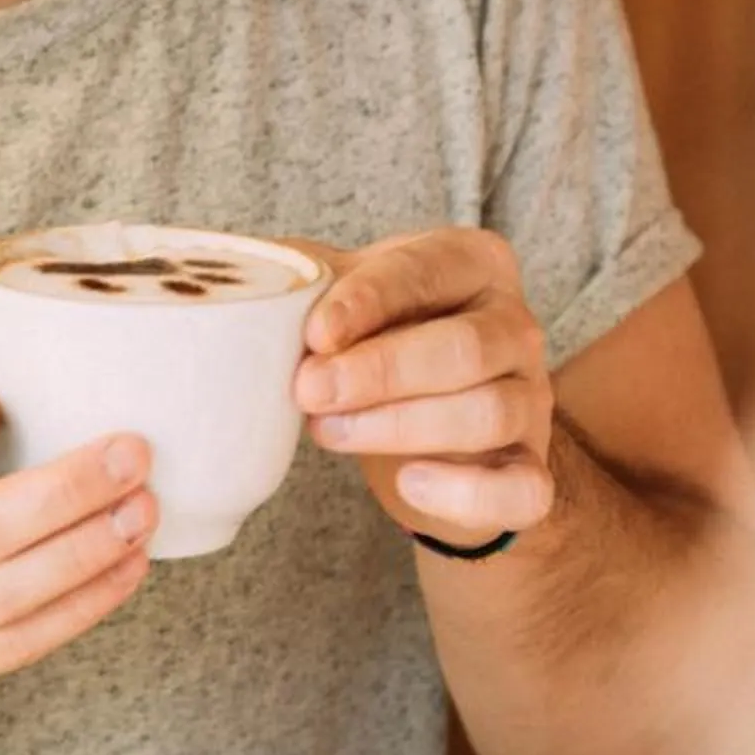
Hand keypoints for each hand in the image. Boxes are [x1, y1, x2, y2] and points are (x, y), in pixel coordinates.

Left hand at [293, 229, 554, 546]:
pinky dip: (467, 492)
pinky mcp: (533, 469)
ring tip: (326, 431)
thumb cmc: (375, 345)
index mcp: (473, 263)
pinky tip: (409, 483)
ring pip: (489, 412)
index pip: (426, 270)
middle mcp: (514, 326)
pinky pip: (524, 487)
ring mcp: (530, 400)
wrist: (421, 432)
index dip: (369, 301)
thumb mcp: (339, 300)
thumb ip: (294, 279)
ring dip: (401, 426)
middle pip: (466, 346)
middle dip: (382, 371)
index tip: (314, 335)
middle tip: (308, 391)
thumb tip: (221, 272)